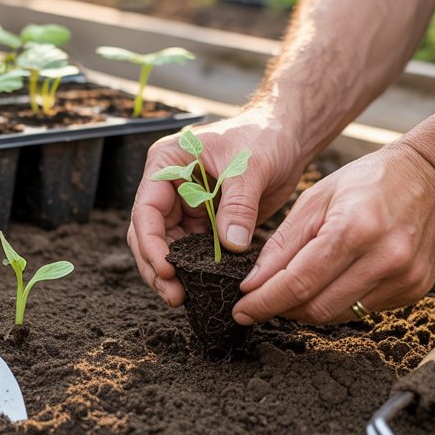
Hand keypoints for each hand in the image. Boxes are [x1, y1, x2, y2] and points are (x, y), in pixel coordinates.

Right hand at [127, 106, 304, 305]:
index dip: (151, 244)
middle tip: (174, 296)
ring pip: (169, 247)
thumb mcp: (250, 167)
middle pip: (149, 234)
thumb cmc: (264, 136)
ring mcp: (187, 205)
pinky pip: (194, 250)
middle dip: (157, 266)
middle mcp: (171, 186)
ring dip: (174, 273)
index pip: (147, 210)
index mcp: (168, 164)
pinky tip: (204, 288)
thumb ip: (238, 206)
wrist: (288, 136)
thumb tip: (231, 247)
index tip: (167, 270)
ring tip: (183, 299)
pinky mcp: (206, 221)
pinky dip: (196, 269)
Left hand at [233, 143, 434, 324]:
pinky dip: (337, 302)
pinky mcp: (415, 289)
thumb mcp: (317, 198)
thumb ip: (285, 243)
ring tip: (290, 293)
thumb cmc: (370, 180)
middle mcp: (384, 258)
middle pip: (317, 306)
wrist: (432, 176)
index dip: (264, 301)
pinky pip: (363, 310)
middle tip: (260, 301)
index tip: (241, 309)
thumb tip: (255, 283)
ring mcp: (404, 278)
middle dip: (281, 308)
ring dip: (307, 309)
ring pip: (338, 314)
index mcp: (355, 228)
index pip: (299, 282)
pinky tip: (329, 284)